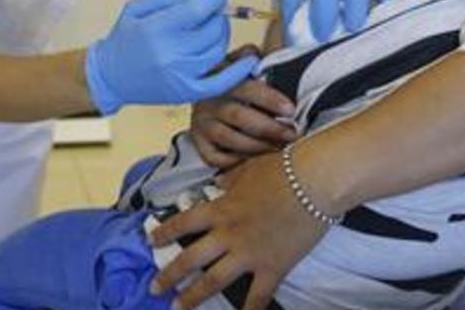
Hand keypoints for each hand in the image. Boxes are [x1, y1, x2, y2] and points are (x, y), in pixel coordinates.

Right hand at [86, 0, 257, 114]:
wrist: (110, 78)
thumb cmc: (123, 41)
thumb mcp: (137, 8)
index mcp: (157, 30)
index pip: (199, 8)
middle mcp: (171, 54)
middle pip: (213, 28)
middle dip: (216, 14)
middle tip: (210, 12)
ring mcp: (181, 75)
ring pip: (218, 49)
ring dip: (221, 34)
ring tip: (211, 29)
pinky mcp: (187, 92)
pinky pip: (222, 82)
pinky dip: (239, 70)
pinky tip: (249, 60)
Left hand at [148, 151, 327, 309]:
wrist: (314, 181)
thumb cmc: (281, 170)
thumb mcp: (247, 170)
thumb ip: (229, 181)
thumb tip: (218, 185)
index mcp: (219, 209)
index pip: (183, 223)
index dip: (163, 233)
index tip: (150, 242)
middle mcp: (227, 234)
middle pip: (190, 258)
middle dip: (169, 275)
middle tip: (153, 288)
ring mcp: (248, 253)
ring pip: (213, 281)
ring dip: (192, 297)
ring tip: (177, 307)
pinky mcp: (272, 267)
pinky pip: (258, 295)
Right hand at [190, 53, 296, 168]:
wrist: (203, 94)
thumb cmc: (233, 83)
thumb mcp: (240, 65)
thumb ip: (251, 59)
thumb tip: (255, 52)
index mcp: (222, 80)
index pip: (246, 88)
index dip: (269, 99)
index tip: (291, 109)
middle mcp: (208, 102)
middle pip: (238, 116)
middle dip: (269, 128)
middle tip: (291, 134)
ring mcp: (201, 124)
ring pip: (229, 139)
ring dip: (257, 146)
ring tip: (279, 148)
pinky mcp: (198, 143)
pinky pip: (216, 158)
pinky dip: (235, 161)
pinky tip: (254, 158)